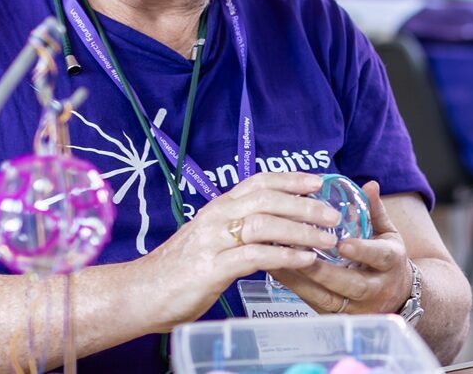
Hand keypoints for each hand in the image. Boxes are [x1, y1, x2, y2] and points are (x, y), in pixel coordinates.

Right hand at [133, 172, 339, 328]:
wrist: (139, 294)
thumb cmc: (179, 269)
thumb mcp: (211, 239)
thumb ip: (240, 228)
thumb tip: (278, 224)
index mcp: (218, 207)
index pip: (259, 181)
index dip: (291, 179)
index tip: (319, 181)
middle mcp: (216, 217)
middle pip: (268, 199)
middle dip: (305, 205)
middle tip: (333, 214)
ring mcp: (213, 241)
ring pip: (265, 224)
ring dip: (301, 230)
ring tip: (326, 239)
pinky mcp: (212, 268)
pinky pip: (256, 256)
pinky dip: (284, 256)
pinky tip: (304, 260)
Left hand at [268, 181, 412, 315]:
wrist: (397, 297)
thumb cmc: (387, 259)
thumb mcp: (388, 233)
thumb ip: (375, 210)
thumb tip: (369, 185)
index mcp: (391, 263)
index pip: (379, 257)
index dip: (361, 251)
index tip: (342, 244)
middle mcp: (376, 288)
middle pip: (351, 284)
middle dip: (323, 271)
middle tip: (298, 253)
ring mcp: (356, 306)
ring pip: (328, 298)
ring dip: (302, 280)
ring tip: (279, 261)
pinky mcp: (337, 316)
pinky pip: (314, 304)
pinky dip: (295, 288)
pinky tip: (278, 272)